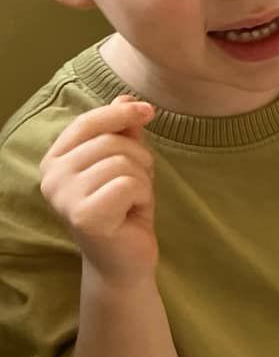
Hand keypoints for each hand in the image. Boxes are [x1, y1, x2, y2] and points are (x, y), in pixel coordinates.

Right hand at [39, 95, 157, 283]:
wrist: (125, 260)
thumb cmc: (125, 210)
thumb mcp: (126, 165)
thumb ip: (123, 133)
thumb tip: (127, 97)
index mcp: (55, 160)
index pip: (87, 123)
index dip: (121, 113)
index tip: (148, 111)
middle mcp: (51, 176)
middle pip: (111, 142)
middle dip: (139, 160)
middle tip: (135, 187)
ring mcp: (64, 196)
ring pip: (123, 162)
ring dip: (142, 181)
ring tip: (132, 202)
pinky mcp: (84, 215)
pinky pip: (129, 183)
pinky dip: (143, 196)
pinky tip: (132, 214)